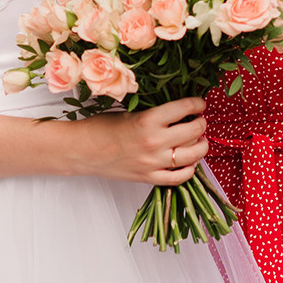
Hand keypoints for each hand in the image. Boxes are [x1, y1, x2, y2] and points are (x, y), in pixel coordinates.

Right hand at [67, 96, 208, 185]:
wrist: (81, 150)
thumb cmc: (101, 128)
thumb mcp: (130, 112)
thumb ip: (155, 115)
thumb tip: (179, 112)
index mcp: (148, 120)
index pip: (184, 108)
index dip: (197, 104)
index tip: (199, 103)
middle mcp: (154, 142)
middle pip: (193, 131)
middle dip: (201, 123)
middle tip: (199, 120)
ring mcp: (153, 162)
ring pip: (192, 155)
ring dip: (201, 146)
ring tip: (200, 140)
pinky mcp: (148, 178)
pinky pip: (179, 178)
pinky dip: (189, 170)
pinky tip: (189, 162)